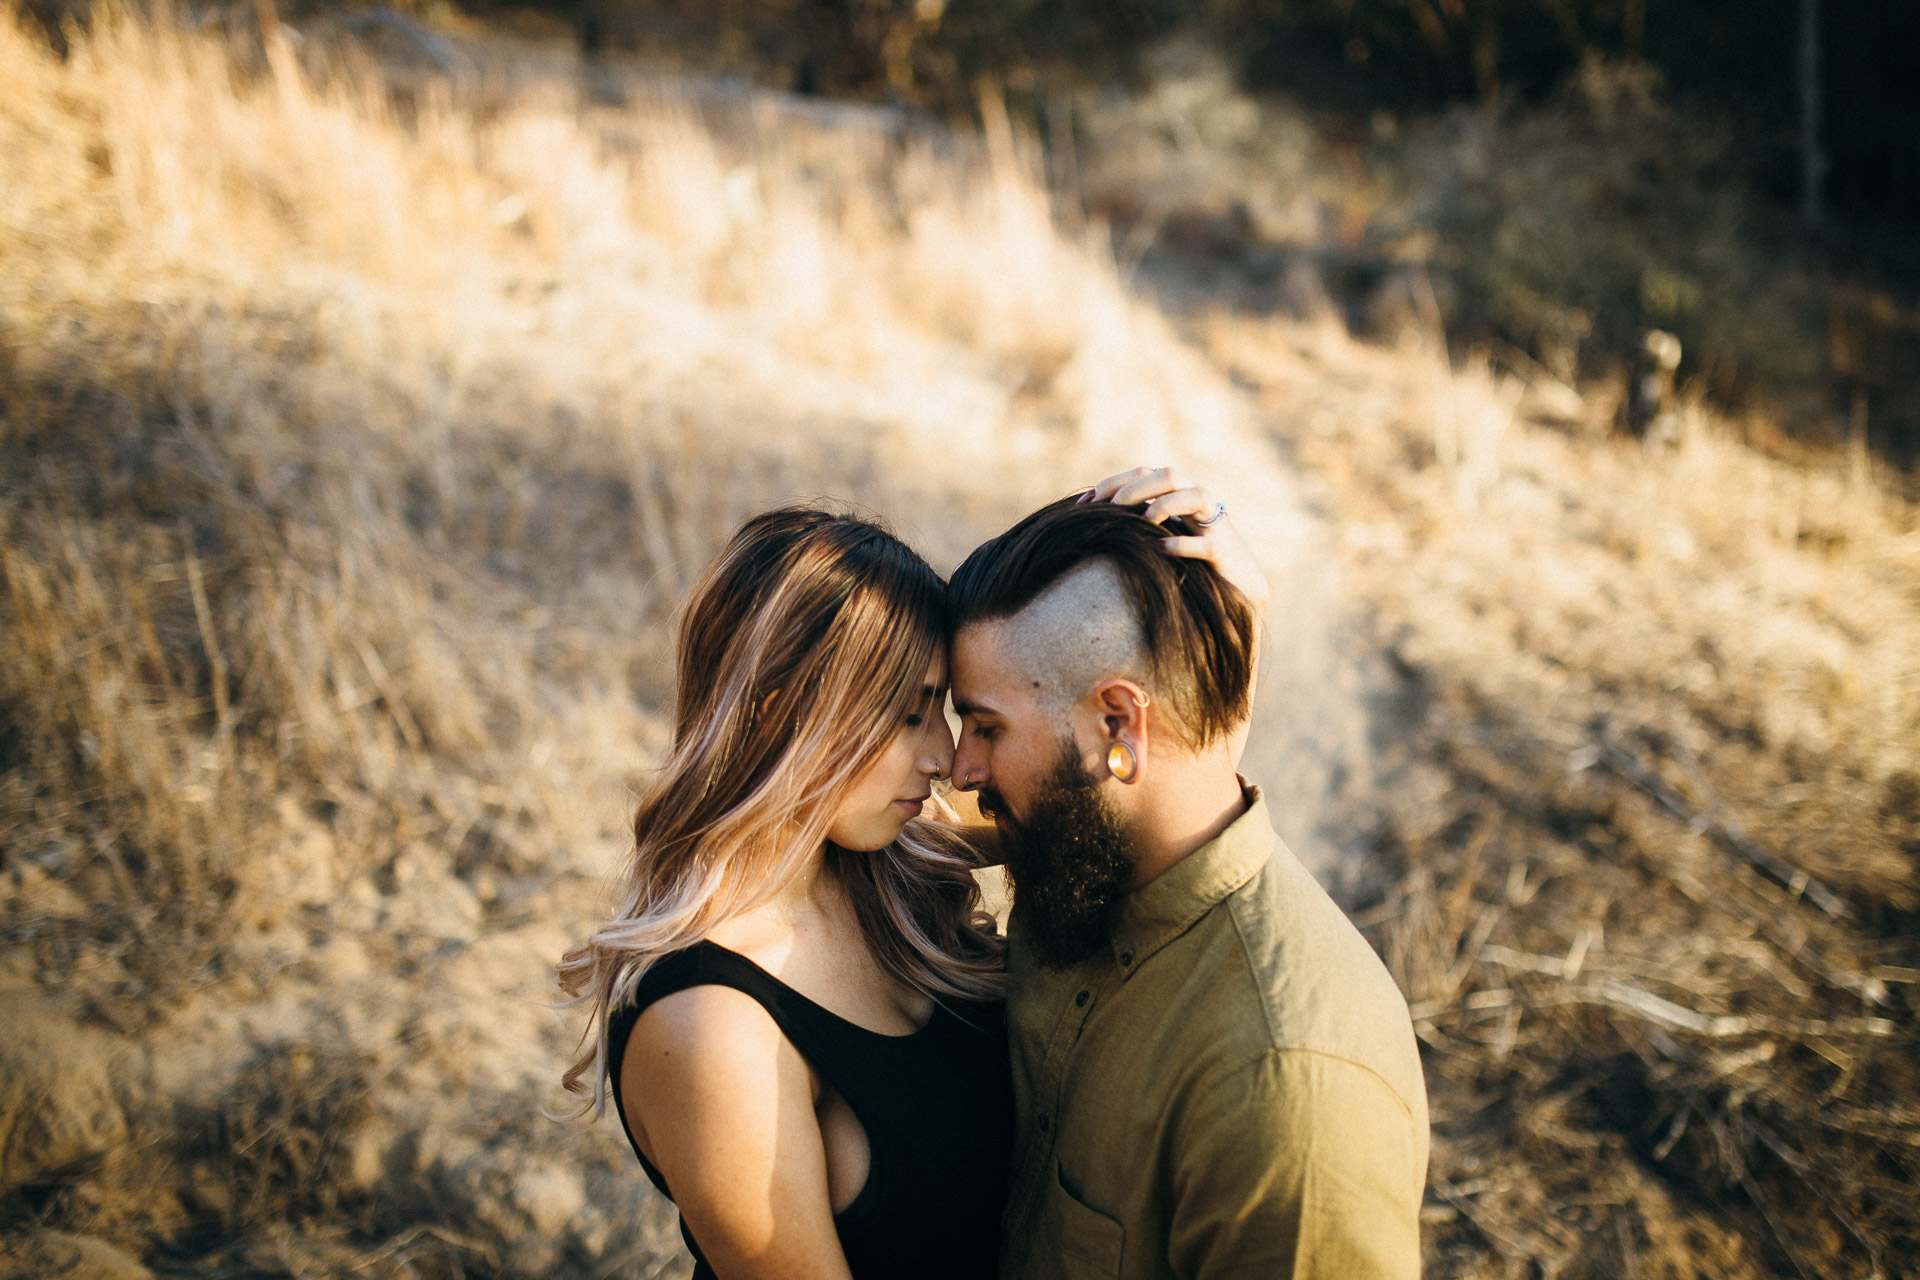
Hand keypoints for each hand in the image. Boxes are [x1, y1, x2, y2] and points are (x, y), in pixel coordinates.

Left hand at [1079, 467, 1269, 616]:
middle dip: (1134, 489)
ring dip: (1165, 504)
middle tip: (1109, 510)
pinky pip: (1206, 544)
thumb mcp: (1162, 537)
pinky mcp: (1225, 553)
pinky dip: (1181, 544)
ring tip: (1142, 522)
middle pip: (1169, 475)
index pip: (1144, 473)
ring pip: (1196, 495)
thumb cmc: (1192, 560)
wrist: (1241, 588)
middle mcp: (1198, 503)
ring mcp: (1215, 526)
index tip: (1082, 504)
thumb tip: (1089, 519)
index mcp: (1179, 495)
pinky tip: (1159, 550)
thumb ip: (1136, 524)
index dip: (1111, 484)